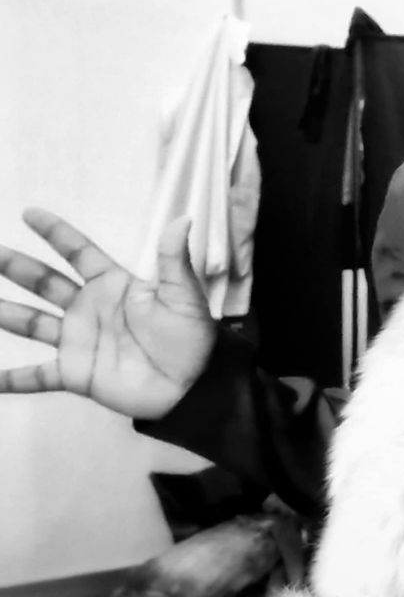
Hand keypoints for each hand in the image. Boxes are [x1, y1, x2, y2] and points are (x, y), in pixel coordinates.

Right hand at [0, 208, 215, 419]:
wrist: (192, 383)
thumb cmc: (190, 336)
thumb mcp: (183, 295)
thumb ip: (175, 259)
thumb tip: (184, 218)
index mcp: (114, 285)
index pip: (78, 252)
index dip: (56, 233)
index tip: (30, 213)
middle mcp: (90, 308)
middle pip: (46, 282)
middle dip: (18, 266)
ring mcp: (79, 340)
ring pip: (32, 323)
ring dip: (7, 314)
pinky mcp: (76, 373)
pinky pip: (36, 376)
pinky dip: (12, 378)